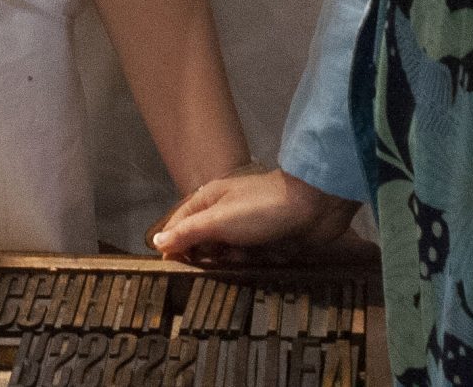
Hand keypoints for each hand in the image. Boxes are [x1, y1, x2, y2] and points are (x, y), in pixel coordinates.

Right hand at [150, 168, 361, 262]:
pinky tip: (269, 259)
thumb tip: (157, 241)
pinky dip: (259, 262)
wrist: (315, 205)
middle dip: (211, 258)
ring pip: (229, 255)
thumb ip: (188, 231)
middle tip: (222, 263)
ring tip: (250, 258)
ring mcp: (248, 227)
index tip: (173, 271)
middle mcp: (226, 212)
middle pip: (204, 243)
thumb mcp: (219, 219)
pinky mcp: (269, 241)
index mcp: (209, 200)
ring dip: (238, 261)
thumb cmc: (261, 209)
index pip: (179, 226)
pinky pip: (253, 259)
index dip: (174, 248)